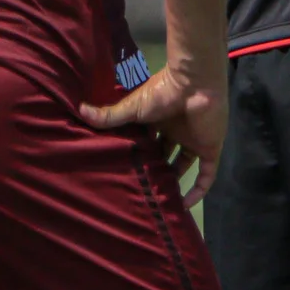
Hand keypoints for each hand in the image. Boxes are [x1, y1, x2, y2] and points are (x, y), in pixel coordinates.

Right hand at [80, 64, 228, 207]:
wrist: (195, 84)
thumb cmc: (163, 93)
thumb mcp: (133, 107)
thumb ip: (110, 115)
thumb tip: (80, 110)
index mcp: (159, 118)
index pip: (149, 140)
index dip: (140, 154)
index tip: (127, 171)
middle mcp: (176, 130)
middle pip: (165, 153)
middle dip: (156, 169)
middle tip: (142, 189)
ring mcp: (194, 139)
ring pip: (184, 164)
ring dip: (174, 180)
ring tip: (160, 200)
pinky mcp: (209, 148)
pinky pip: (206, 174)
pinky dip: (199, 190)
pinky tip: (186, 205)